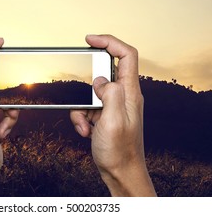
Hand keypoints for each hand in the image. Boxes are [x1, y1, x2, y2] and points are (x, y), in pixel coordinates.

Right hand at [70, 34, 155, 195]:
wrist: (120, 173)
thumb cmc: (119, 152)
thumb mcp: (113, 121)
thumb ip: (109, 94)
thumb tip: (101, 79)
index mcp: (130, 93)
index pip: (126, 55)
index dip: (109, 41)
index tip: (90, 39)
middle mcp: (124, 96)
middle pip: (106, 71)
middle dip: (88, 80)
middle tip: (81, 91)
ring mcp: (114, 105)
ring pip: (92, 91)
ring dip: (82, 107)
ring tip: (86, 124)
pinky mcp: (105, 114)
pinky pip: (88, 106)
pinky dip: (82, 117)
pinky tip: (86, 131)